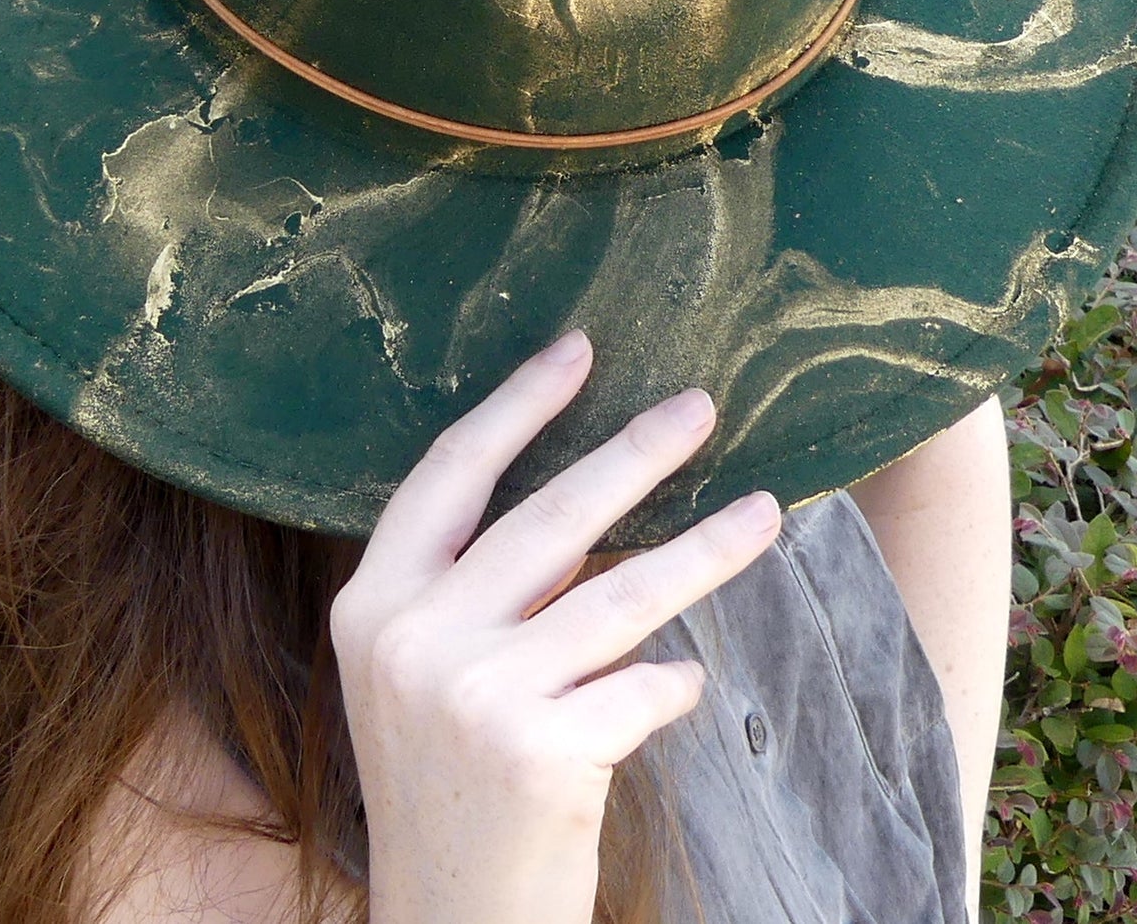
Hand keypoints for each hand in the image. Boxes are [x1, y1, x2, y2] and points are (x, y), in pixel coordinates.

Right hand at [329, 330, 782, 923]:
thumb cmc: (447, 786)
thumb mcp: (424, 675)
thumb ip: (476, 591)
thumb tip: (587, 493)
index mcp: (371, 603)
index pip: (448, 474)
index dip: (517, 405)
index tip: (579, 349)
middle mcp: (410, 638)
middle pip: (546, 515)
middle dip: (634, 452)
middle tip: (701, 406)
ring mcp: (473, 694)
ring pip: (620, 594)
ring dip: (704, 550)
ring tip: (765, 514)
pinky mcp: (539, 751)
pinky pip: (641, 688)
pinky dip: (670, 688)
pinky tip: (679, 691)